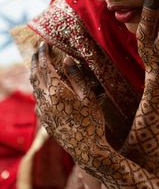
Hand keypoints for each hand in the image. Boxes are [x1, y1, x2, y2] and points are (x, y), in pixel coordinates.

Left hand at [30, 42, 109, 171]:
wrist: (85, 147)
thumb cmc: (91, 120)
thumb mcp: (88, 96)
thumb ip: (76, 77)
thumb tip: (66, 60)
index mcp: (57, 91)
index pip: (46, 67)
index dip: (44, 54)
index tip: (43, 43)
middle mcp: (46, 99)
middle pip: (36, 74)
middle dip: (36, 60)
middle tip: (37, 49)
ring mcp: (43, 110)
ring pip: (34, 86)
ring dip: (35, 72)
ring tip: (37, 63)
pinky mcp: (44, 118)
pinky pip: (37, 98)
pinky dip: (37, 86)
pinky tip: (42, 86)